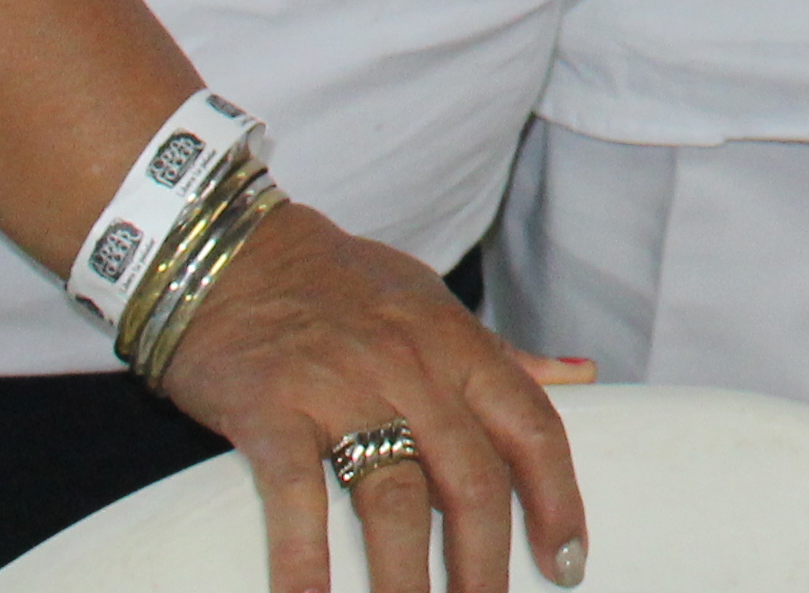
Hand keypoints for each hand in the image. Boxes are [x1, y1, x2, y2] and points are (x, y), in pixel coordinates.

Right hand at [154, 200, 588, 592]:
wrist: (226, 248)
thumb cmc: (337, 284)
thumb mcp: (429, 303)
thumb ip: (501, 353)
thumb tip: (582, 377)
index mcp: (454, 341)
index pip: (530, 427)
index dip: (557, 500)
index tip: (568, 562)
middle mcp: (409, 364)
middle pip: (469, 479)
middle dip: (484, 561)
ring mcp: (339, 386)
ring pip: (392, 499)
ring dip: (406, 580)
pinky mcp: (270, 407)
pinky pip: (295, 495)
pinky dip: (305, 560)